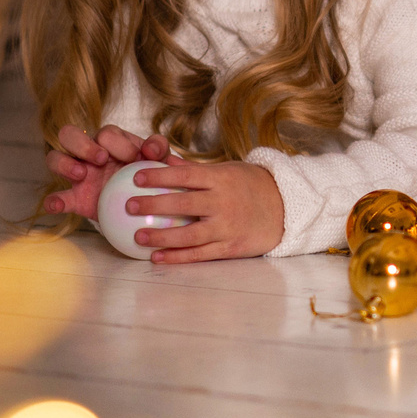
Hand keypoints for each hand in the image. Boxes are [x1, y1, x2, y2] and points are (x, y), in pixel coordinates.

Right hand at [42, 123, 170, 220]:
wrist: (142, 201)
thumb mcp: (158, 158)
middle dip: (83, 144)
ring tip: (81, 175)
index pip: (106, 132)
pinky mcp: (75, 197)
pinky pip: (57, 197)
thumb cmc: (147, 171)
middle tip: (101, 159)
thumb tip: (151, 149)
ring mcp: (78, 174)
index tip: (134, 157)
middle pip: (68, 134)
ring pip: (54, 158)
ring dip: (64, 164)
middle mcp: (88, 153)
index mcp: (110, 140)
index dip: (119, 143)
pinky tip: (56, 205)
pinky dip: (53, 200)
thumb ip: (158, 147)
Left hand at [121, 157, 285, 262]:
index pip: (185, 175)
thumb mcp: (227, 170)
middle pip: (183, 204)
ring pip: (188, 234)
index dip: (159, 176)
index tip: (136, 177)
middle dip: (153, 205)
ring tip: (138, 236)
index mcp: (221, 179)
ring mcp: (227, 227)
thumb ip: (194, 169)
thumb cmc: (251, 185)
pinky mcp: (230, 247)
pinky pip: (199, 254)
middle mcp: (223, 202)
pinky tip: (157, 257)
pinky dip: (177, 257)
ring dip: (160, 236)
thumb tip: (161, 160)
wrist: (287, 209)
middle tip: (129, 206)